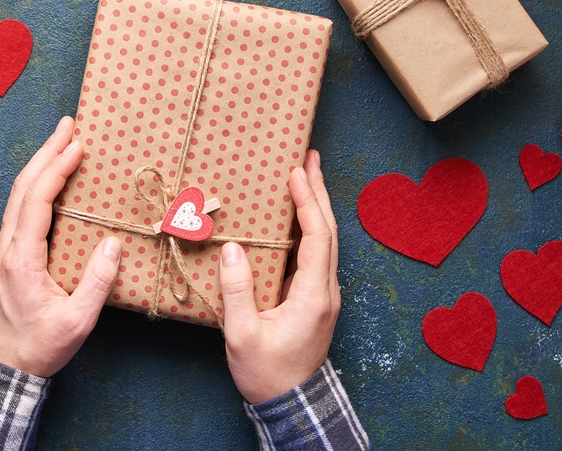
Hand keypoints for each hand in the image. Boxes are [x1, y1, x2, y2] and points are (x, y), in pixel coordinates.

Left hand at [0, 116, 121, 377]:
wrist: (4, 369)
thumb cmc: (41, 348)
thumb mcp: (77, 321)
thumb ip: (96, 282)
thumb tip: (113, 244)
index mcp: (21, 258)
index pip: (37, 200)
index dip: (56, 168)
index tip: (76, 144)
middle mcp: (6, 247)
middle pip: (23, 187)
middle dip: (46, 152)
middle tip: (67, 124)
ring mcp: (2, 250)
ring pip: (17, 196)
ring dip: (39, 165)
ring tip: (61, 142)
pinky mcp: (6, 257)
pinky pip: (19, 209)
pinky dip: (35, 185)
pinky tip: (48, 179)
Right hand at [219, 150, 340, 403]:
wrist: (291, 404)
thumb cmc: (267, 373)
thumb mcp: (243, 335)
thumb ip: (237, 292)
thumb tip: (232, 249)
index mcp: (313, 295)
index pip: (317, 237)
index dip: (308, 202)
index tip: (297, 172)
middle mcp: (326, 290)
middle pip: (329, 232)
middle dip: (319, 192)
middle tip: (309, 158)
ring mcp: (324, 295)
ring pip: (327, 241)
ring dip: (317, 207)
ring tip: (306, 176)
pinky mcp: (315, 299)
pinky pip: (318, 254)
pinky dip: (310, 227)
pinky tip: (297, 217)